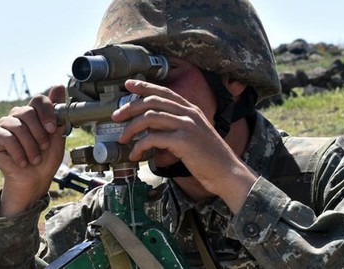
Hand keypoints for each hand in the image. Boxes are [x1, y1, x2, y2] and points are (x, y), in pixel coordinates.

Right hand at [0, 86, 65, 216]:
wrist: (35, 179)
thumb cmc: (46, 158)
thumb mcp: (57, 135)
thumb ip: (58, 113)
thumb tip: (58, 85)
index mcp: (34, 113)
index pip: (39, 100)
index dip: (47, 112)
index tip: (53, 129)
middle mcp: (19, 115)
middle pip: (28, 112)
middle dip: (39, 134)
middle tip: (44, 148)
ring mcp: (5, 124)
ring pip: (18, 126)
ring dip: (30, 146)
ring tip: (34, 159)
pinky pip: (6, 137)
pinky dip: (18, 152)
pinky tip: (22, 161)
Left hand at [111, 79, 255, 211]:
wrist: (228, 172)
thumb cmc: (210, 158)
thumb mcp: (195, 135)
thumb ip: (177, 127)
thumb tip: (152, 131)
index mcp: (191, 110)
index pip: (164, 91)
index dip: (144, 86)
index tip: (128, 84)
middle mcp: (189, 113)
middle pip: (152, 101)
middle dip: (130, 107)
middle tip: (115, 117)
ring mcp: (187, 126)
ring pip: (150, 117)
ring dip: (131, 128)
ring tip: (123, 139)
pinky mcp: (183, 141)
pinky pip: (153, 138)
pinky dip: (140, 146)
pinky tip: (136, 155)